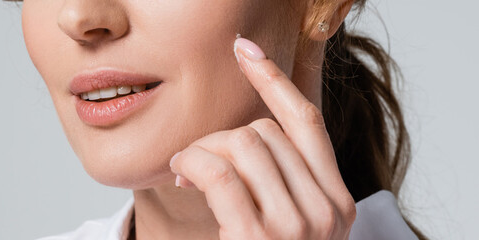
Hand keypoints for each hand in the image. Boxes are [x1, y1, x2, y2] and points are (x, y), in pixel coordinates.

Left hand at [168, 37, 356, 238]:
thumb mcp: (289, 224)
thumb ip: (279, 184)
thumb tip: (233, 141)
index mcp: (337, 203)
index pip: (309, 122)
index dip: (275, 80)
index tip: (246, 51)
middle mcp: (325, 211)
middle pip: (266, 131)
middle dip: (219, 138)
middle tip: (192, 162)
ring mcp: (296, 225)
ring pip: (242, 144)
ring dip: (201, 151)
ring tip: (185, 171)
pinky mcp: (258, 237)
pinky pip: (219, 173)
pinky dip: (192, 164)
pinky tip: (182, 176)